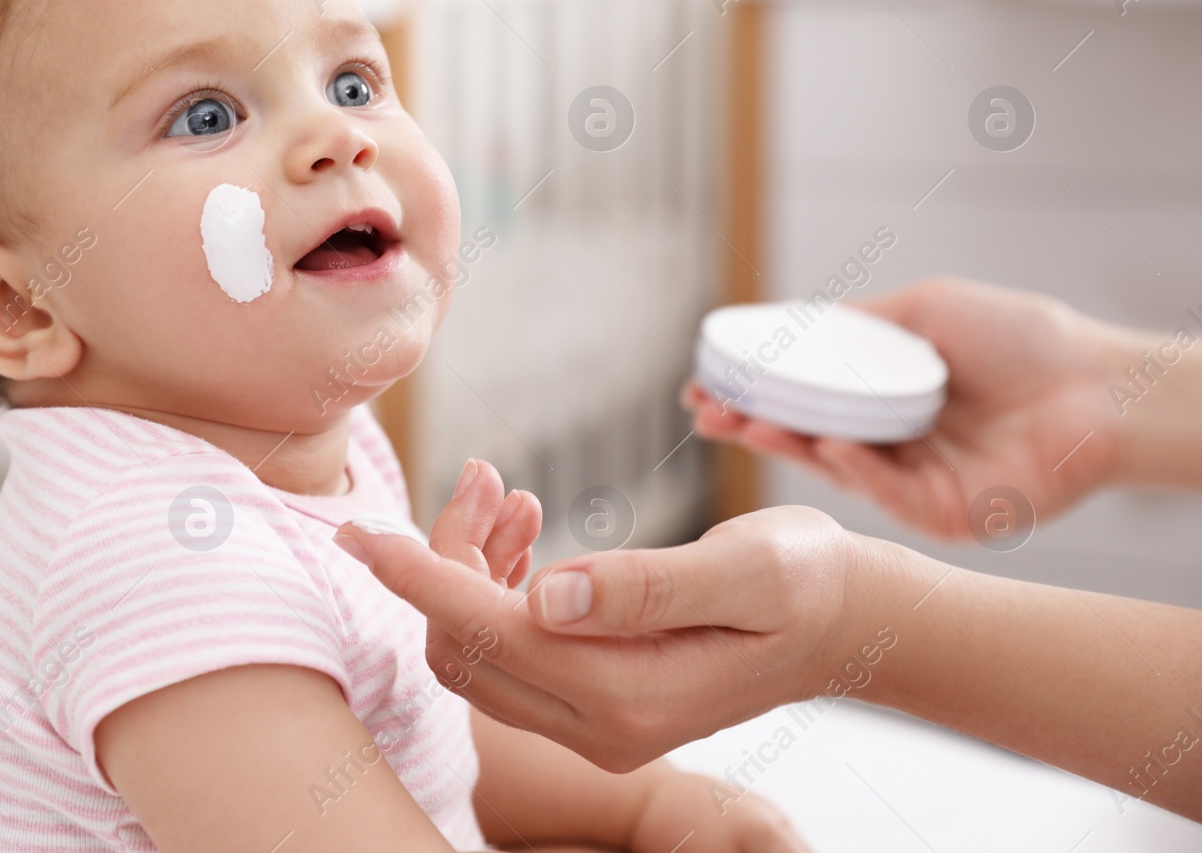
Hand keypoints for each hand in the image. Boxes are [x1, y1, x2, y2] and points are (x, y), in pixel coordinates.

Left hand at [429, 464, 809, 851]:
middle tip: (485, 477)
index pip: (487, 636)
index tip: (359, 532)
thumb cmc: (804, 583)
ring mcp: (594, 724)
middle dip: (448, 559)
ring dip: (471, 569)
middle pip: (467, 646)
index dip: (418, 579)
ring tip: (506, 494)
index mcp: (629, 697)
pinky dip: (498, 586)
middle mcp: (600, 727)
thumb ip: (645, 586)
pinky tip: (523, 531)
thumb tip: (546, 595)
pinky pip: (511, 649)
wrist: (844, 623)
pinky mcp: (595, 703)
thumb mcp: (745, 571)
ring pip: (480, 649)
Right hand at [685, 277, 1123, 539]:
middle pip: (806, 436)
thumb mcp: (926, 309)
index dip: (756, 392)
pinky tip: (833, 444)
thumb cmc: (1026, 339)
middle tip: (704, 411)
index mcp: (888, 398)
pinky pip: (886, 494)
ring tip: (742, 423)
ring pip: (833, 468)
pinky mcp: (943, 515)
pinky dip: (855, 469)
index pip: (806, 398)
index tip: (707, 382)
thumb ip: (862, 322)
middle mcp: (894, 443)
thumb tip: (796, 324)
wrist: (1101, 386)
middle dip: (750, 423)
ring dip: (786, 445)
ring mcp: (915, 482)